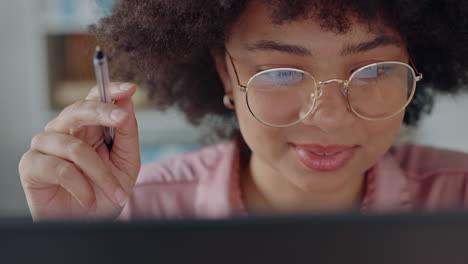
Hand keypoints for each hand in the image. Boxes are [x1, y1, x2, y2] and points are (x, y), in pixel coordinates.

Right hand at [19, 83, 140, 220]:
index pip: (94, 98)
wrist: (88, 224)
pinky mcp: (31, 165)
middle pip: (78, 110)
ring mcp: (45, 145)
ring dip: (101, 174)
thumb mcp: (126, 163)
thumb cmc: (105, 192)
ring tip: (115, 193)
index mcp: (87, 126)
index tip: (130, 89)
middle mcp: (63, 130)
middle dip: (103, 112)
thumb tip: (127, 102)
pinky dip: (82, 187)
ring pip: (75, 148)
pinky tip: (89, 200)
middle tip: (122, 119)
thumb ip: (127, 133)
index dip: (110, 90)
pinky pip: (60, 169)